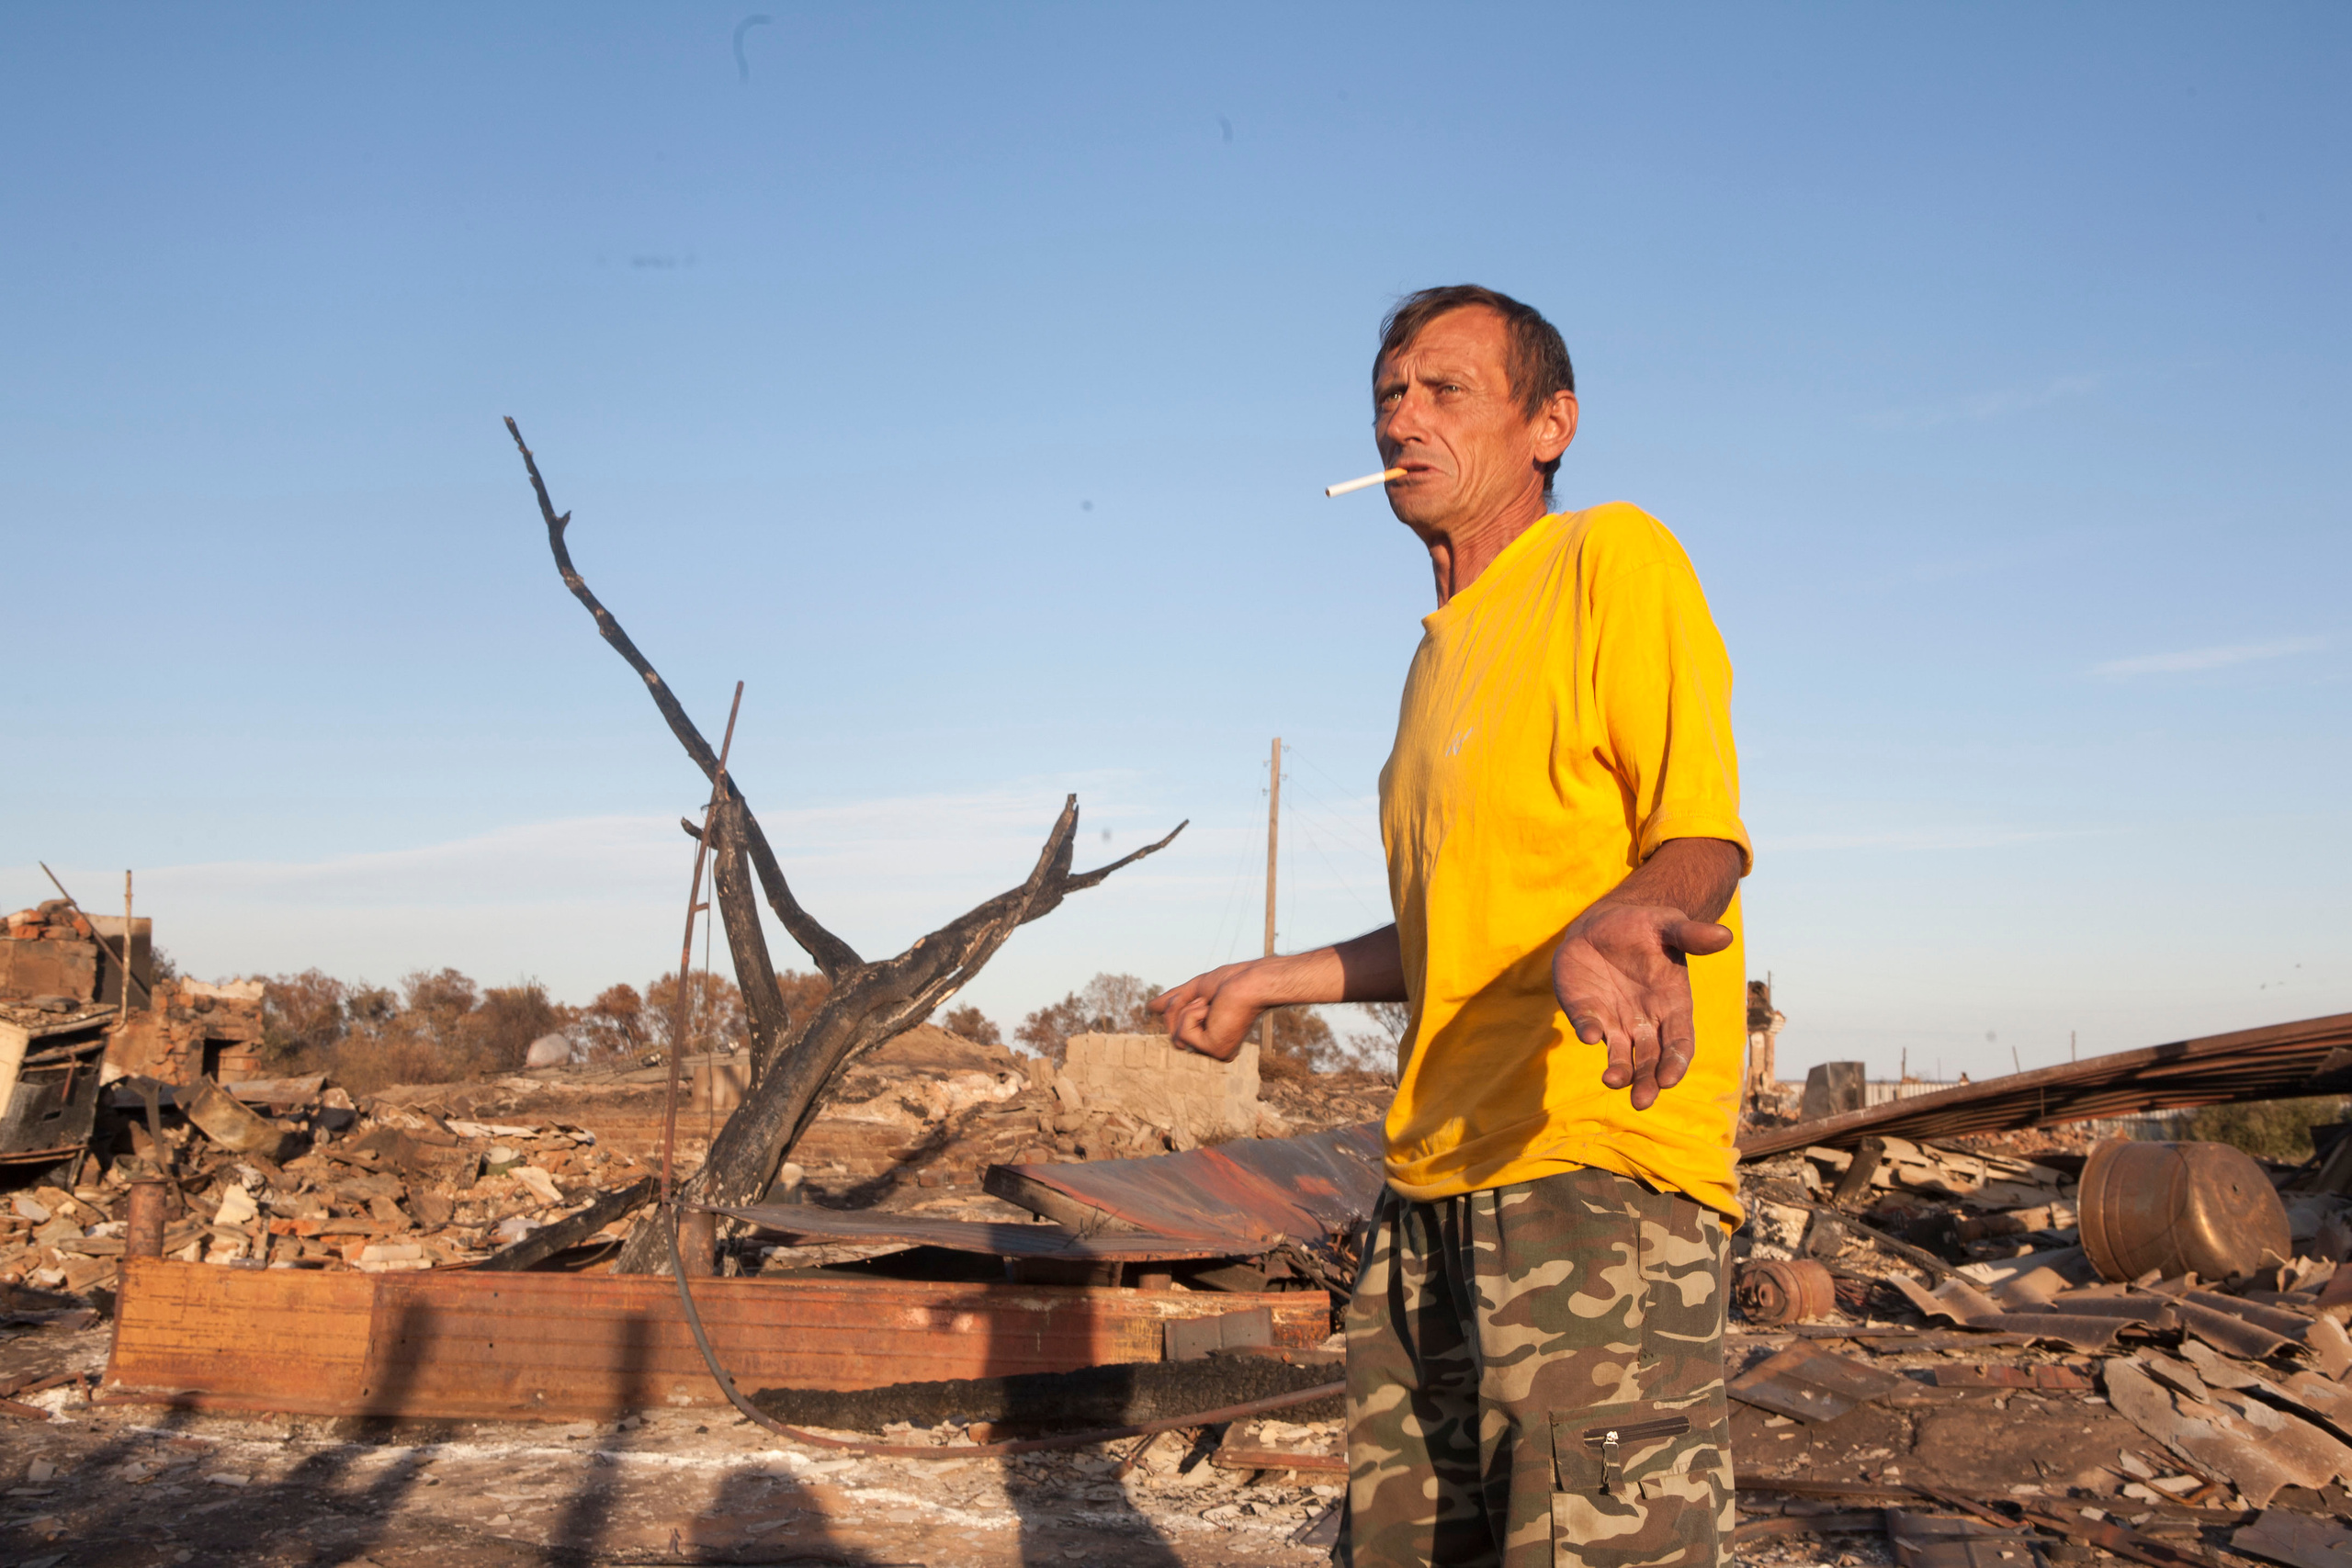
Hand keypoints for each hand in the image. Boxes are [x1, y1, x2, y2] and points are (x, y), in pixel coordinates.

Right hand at [1150, 961, 1272, 1061]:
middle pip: (1172, 1035)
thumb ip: (1173, 1002)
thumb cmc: (1231, 983)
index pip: (1176, 1031)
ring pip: (1175, 1035)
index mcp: (1212, 1039)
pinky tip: (1212, 1010)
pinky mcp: (1214, 1050)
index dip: (1180, 1009)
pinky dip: (1192, 1014)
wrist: (1249, 981)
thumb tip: (1149, 1007)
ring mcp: (1214, 1053)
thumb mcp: (1194, 991)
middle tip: (1205, 999)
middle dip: (1179, 1009)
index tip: (1205, 1000)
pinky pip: (1183, 1033)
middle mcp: (1214, 1051)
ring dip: (1187, 1010)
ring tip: (1210, 1003)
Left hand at [1553, 902, 1733, 1110]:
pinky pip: (1588, 1028)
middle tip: (1640, 1101)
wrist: (1603, 922)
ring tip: (1612, 1080)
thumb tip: (1725, 935)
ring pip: (1621, 1057)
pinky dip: (1588, 1033)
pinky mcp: (1587, 1013)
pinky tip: (1588, 1034)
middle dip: (1647, 1082)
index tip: (1668, 1079)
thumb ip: (1692, 935)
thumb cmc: (1645, 927)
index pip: (1679, 1043)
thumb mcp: (1669, 925)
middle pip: (1651, 1061)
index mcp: (1672, 1005)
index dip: (1675, 1062)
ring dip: (1619, 1072)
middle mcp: (1646, 1021)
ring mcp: (1615, 1021)